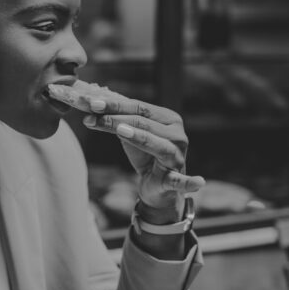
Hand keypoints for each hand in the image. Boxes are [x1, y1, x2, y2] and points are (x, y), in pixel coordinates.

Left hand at [82, 95, 204, 220]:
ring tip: (120, 130)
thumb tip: (91, 103)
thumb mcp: (129, 135)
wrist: (157, 186)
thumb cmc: (144, 156)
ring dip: (138, 137)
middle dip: (115, 119)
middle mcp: (177, 134)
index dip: (115, 105)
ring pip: (156, 144)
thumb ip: (116, 120)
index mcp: (168, 118)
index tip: (92, 103)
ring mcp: (178, 156)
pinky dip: (189, 182)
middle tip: (91, 117)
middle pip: (143, 122)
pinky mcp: (176, 178)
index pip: (139, 107)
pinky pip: (181, 180)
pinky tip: (197, 182)